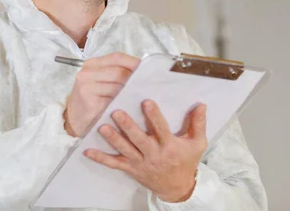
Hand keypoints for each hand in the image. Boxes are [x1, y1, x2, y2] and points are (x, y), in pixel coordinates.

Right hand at [64, 52, 139, 136]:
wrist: (73, 120)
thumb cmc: (92, 100)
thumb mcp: (101, 82)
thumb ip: (116, 73)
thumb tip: (142, 71)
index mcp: (92, 64)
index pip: (117, 57)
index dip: (133, 62)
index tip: (146, 69)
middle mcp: (87, 73)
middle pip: (119, 71)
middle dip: (134, 79)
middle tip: (146, 85)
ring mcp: (87, 87)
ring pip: (118, 86)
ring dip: (131, 91)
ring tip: (139, 96)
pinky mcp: (90, 102)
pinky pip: (113, 100)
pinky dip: (123, 102)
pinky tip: (129, 105)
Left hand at [84, 100, 207, 202]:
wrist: (177, 188)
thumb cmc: (186, 162)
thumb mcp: (198, 144)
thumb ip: (198, 124)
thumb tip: (201, 105)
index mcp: (169, 146)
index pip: (161, 129)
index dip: (154, 116)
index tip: (146, 102)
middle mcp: (154, 154)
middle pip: (139, 139)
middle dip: (128, 126)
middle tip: (116, 112)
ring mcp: (141, 162)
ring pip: (125, 150)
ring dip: (113, 139)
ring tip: (102, 127)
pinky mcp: (131, 169)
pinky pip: (114, 164)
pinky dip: (101, 158)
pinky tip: (88, 151)